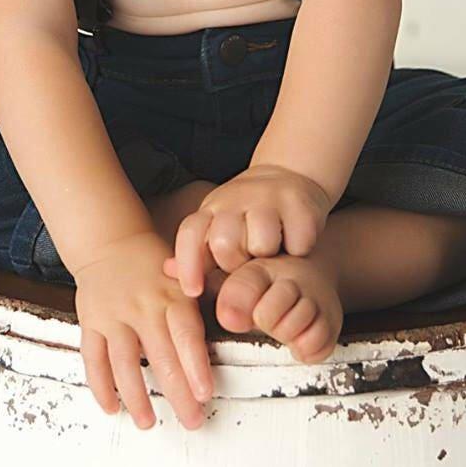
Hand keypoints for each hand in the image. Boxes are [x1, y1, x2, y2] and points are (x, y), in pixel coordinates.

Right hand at [73, 229, 213, 431]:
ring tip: (148, 423)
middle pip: (160, 356)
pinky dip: (101, 385)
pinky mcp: (90, 322)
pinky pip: (93, 358)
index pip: (185, 335)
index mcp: (171, 295)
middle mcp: (142, 306)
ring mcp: (113, 316)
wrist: (109, 241)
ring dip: (136, 396)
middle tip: (191, 421)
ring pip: (124, 362)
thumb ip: (200, 299)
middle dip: (176, 393)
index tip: (204, 394)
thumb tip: (233, 319)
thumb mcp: (183, 271)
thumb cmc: (155, 264)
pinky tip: (112, 407)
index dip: (195, 366)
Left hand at [162, 164, 333, 298]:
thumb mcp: (219, 230)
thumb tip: (166, 271)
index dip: (188, 265)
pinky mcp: (299, 202)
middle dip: (236, 262)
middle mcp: (235, 197)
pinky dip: (298, 248)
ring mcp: (268, 196)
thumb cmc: (249, 218)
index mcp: (211, 208)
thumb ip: (199, 255)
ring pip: (262, 242)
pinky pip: (297, 242)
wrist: (289, 175)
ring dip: (270, 254)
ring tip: (273, 249)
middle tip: (248, 259)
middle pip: (225, 244)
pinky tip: (295, 241)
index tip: (193, 291)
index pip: (191, 233)